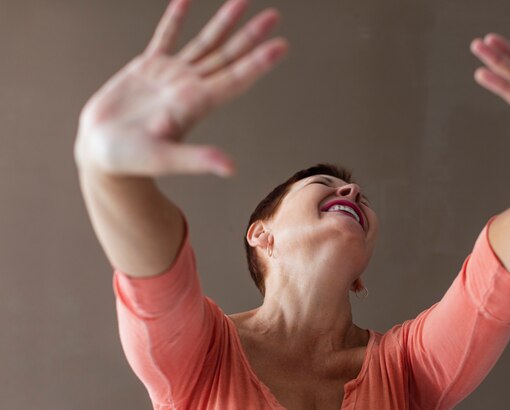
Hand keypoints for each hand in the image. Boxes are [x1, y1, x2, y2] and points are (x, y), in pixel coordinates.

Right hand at [75, 0, 287, 176]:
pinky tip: (186, 0)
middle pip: (227, 56)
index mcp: (196, 104)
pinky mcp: (146, 70)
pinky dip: (175, 19)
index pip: (235, 79)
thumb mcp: (164, 159)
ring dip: (223, 22)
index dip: (258, 63)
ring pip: (203, 43)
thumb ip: (196, 159)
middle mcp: (189, 87)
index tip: (281, 46)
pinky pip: (165, 37)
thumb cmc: (131, 161)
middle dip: (250, 36)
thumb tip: (230, 169)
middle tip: (274, 16)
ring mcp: (170, 77)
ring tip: (242, 0)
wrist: (102, 154)